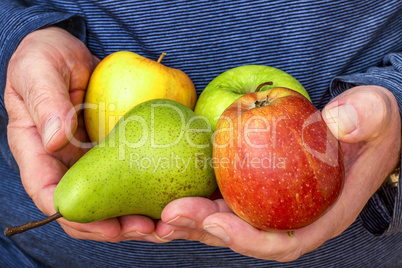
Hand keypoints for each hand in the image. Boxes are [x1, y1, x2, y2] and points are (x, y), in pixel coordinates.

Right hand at [4, 27, 160, 241]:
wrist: (70, 49)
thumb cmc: (46, 56)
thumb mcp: (38, 69)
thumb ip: (45, 101)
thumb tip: (54, 140)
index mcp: (36, 150)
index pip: (49, 193)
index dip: (78, 218)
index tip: (110, 227)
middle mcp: (62, 162)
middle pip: (84, 208)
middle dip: (114, 227)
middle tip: (149, 230)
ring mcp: (89, 158)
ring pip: (108, 199)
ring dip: (134, 217)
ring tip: (165, 223)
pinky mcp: (112, 150)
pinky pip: (127, 175)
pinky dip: (145, 191)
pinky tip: (170, 195)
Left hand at [155, 86, 400, 260]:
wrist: (354, 127)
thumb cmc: (367, 126)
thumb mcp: (376, 115)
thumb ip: (364, 118)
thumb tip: (338, 122)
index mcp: (317, 215)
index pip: (281, 240)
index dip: (247, 237)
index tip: (216, 220)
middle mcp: (284, 217)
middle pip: (236, 235)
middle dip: (198, 231)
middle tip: (164, 217)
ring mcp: (262, 203)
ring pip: (216, 222)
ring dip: (181, 222)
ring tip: (145, 216)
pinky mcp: (246, 186)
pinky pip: (212, 197)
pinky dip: (184, 197)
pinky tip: (155, 192)